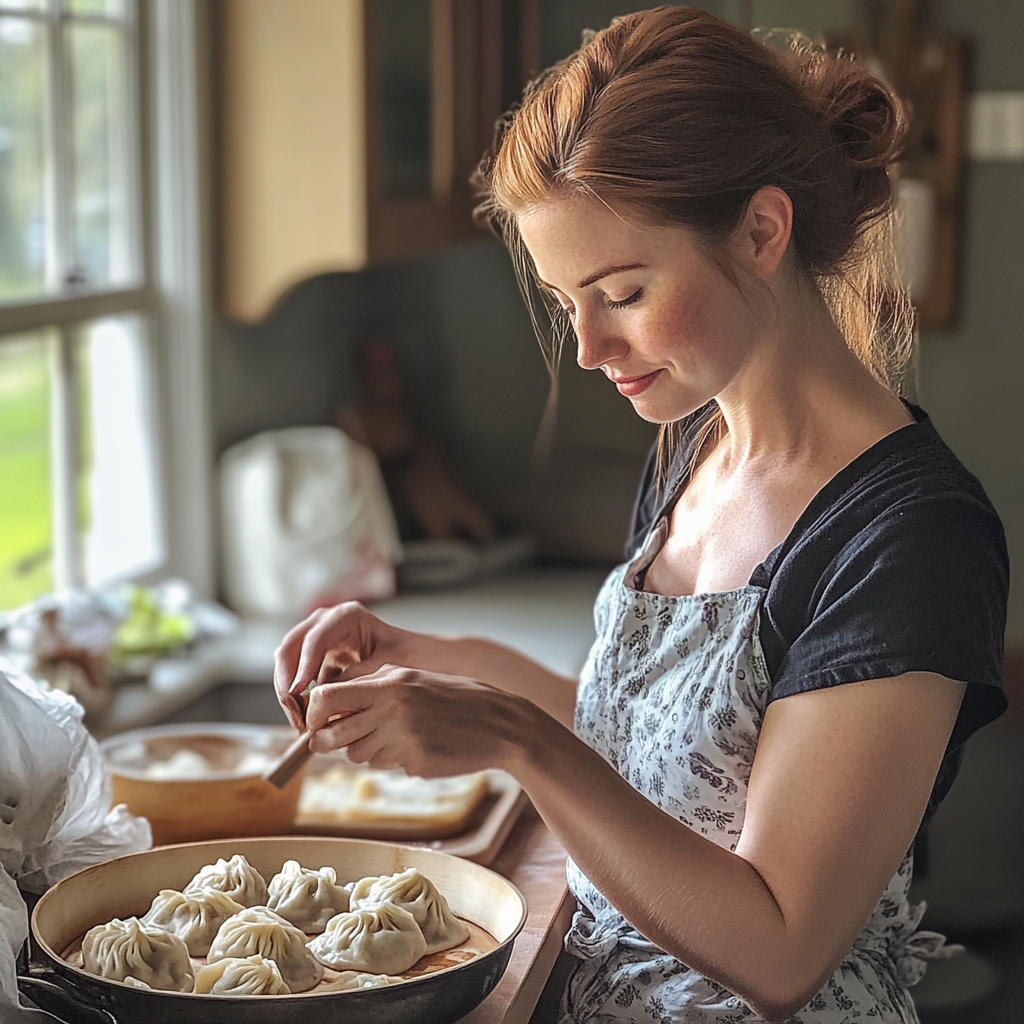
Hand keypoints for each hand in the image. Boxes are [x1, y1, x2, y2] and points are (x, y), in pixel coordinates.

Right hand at [273, 602, 414, 730]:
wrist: (410, 659)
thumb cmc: (404, 657)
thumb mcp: (385, 666)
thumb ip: (357, 677)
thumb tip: (325, 694)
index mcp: (346, 616)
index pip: (315, 639)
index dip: (304, 666)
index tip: (299, 692)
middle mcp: (325, 622)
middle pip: (290, 647)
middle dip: (287, 682)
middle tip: (295, 713)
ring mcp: (316, 637)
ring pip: (286, 662)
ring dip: (287, 693)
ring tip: (299, 721)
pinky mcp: (313, 657)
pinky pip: (295, 675)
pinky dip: (296, 697)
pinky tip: (304, 719)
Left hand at [303, 665, 527, 777]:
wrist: (500, 723)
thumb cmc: (455, 699)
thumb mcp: (413, 680)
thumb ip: (373, 690)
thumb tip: (327, 708)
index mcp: (389, 681)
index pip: (326, 697)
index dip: (313, 715)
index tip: (316, 722)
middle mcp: (392, 707)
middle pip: (332, 734)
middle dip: (327, 742)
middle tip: (335, 742)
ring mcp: (404, 736)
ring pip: (358, 755)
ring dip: (368, 751)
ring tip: (397, 738)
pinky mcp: (415, 761)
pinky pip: (387, 766)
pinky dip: (396, 760)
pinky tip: (421, 747)